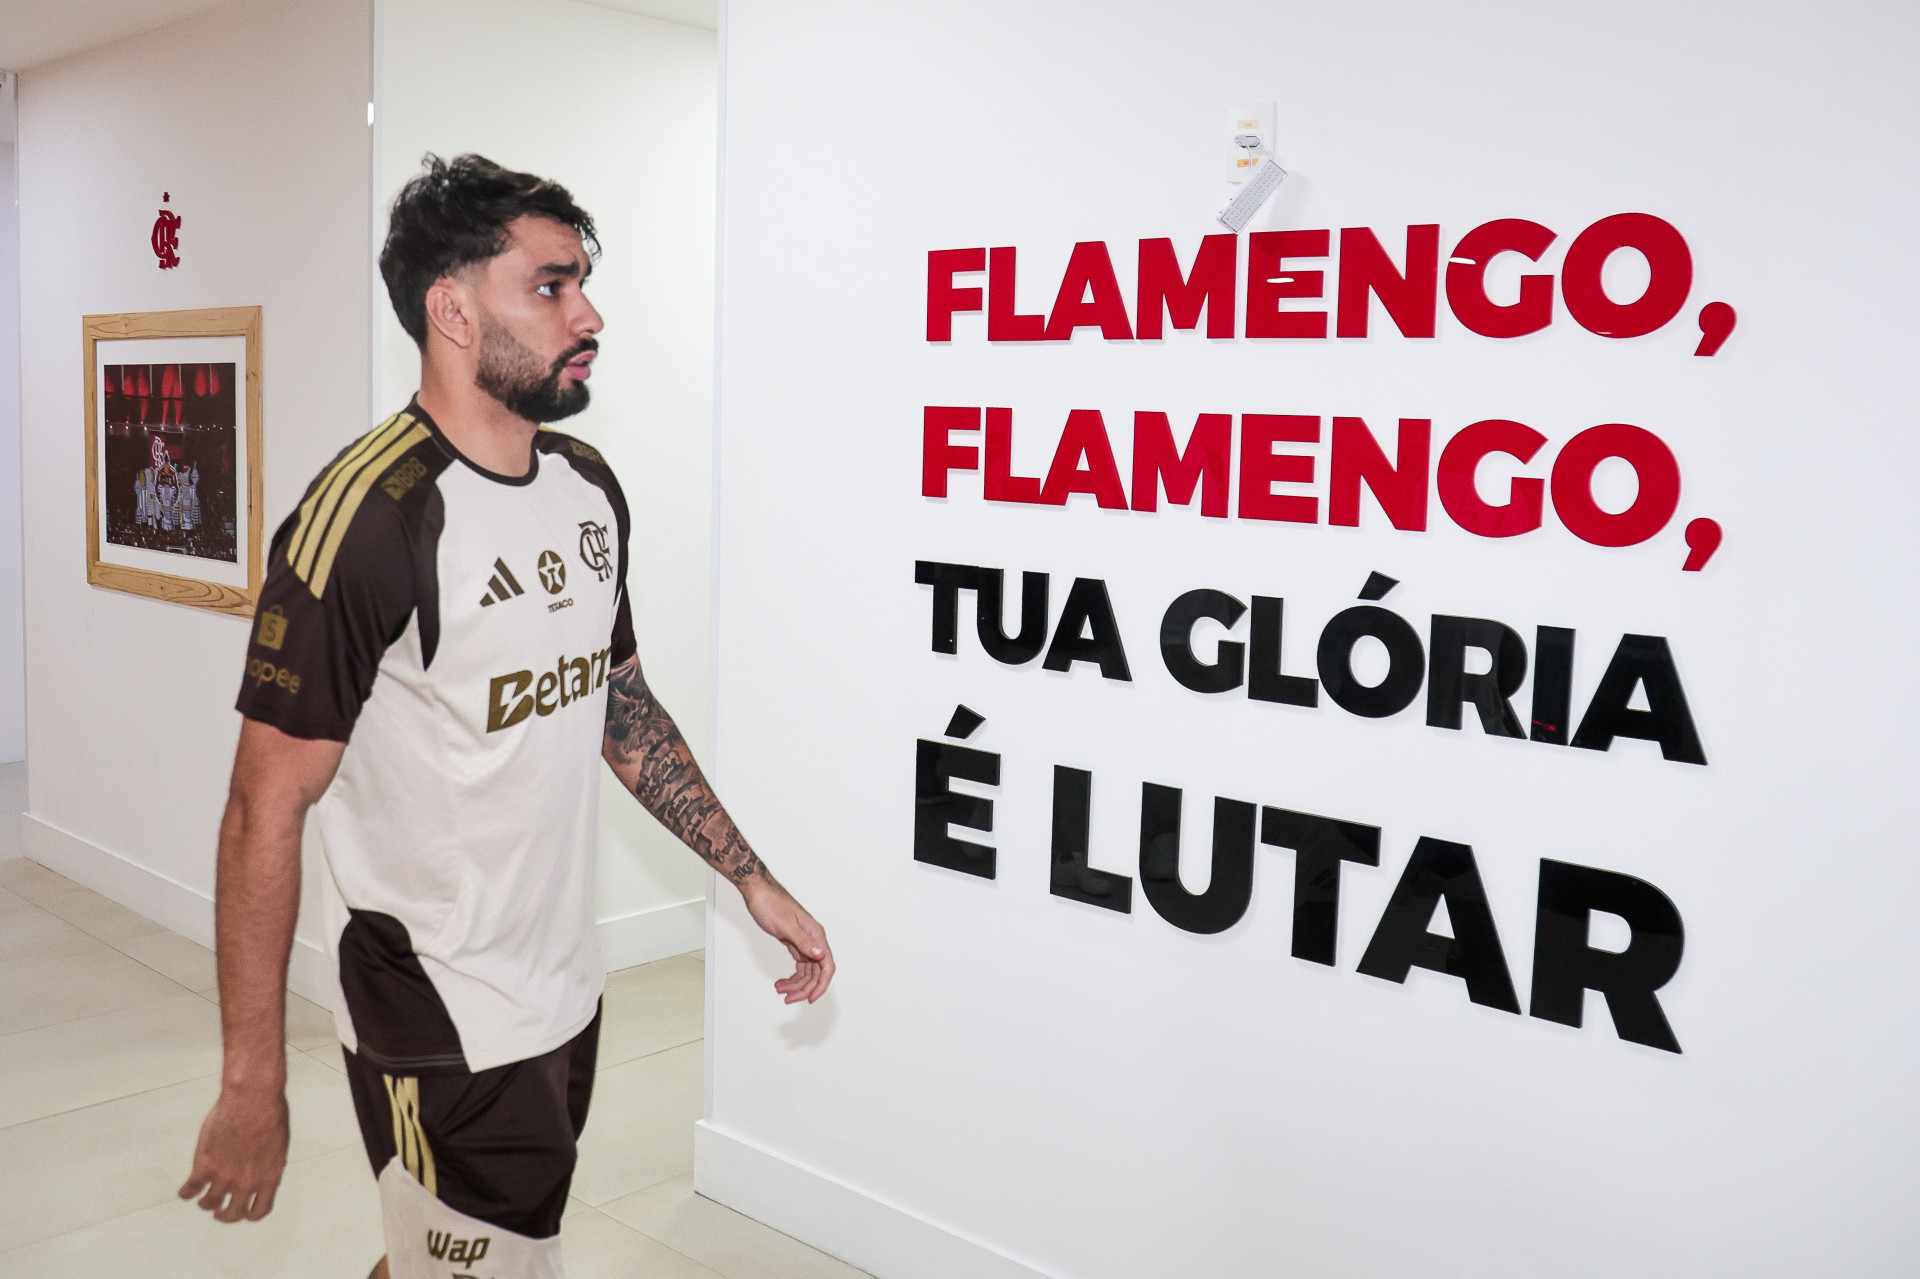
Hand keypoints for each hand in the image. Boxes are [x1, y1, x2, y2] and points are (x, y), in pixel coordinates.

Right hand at [178, 1084, 289, 1221]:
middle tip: (219, 1212)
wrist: (252, 1099)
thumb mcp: (278, 1144)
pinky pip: (190, 1189)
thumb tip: (263, 1171)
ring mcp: (225, 1177)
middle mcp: (247, 1182)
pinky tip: (186, 1191)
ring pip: (209, 1203)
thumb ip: (268, 1164)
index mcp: (270, 1177)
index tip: (243, 1211)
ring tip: (202, 1200)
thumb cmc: (270, 1114)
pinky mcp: (205, 1166)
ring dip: (205, 1204)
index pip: (260, 1210)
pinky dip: (186, 1192)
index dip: (249, 1214)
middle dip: (225, 1215)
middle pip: (233, 1213)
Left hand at [742, 876, 834, 1003]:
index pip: (827, 965)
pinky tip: (781, 982)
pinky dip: (791, 976)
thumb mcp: (785, 926)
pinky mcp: (794, 943)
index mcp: (816, 935)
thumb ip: (803, 942)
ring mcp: (804, 941)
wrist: (758, 892)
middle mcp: (813, 939)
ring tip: (780, 990)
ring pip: (806, 971)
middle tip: (788, 999)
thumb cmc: (770, 904)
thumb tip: (820, 954)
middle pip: (816, 972)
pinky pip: (798, 965)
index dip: (821, 985)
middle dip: (803, 988)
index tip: (811, 998)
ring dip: (795, 984)